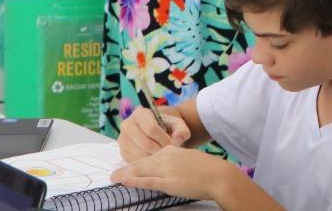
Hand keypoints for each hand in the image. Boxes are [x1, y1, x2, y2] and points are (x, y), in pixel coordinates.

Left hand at [110, 146, 241, 201]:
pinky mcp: (168, 181)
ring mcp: (166, 169)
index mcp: (172, 150)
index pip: (150, 155)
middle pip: (142, 162)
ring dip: (125, 174)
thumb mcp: (190, 159)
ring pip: (140, 170)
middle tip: (113, 173)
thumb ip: (177, 160)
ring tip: (113, 178)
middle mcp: (167, 157)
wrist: (218, 175)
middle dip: (126, 168)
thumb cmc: (208, 169)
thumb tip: (170, 167)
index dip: (137, 163)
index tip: (127, 167)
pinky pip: (147, 181)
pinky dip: (134, 181)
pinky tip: (124, 181)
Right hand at [117, 107, 189, 162]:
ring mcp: (123, 139)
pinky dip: (146, 163)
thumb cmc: (168, 126)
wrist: (158, 130)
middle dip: (159, 150)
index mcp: (140, 113)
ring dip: (153, 158)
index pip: (151, 128)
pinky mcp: (123, 151)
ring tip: (163, 156)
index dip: (164, 139)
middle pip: (145, 143)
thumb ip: (181, 130)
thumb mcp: (178, 124)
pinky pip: (135, 161)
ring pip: (139, 154)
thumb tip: (178, 139)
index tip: (172, 144)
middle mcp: (127, 124)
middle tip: (168, 153)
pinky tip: (155, 160)